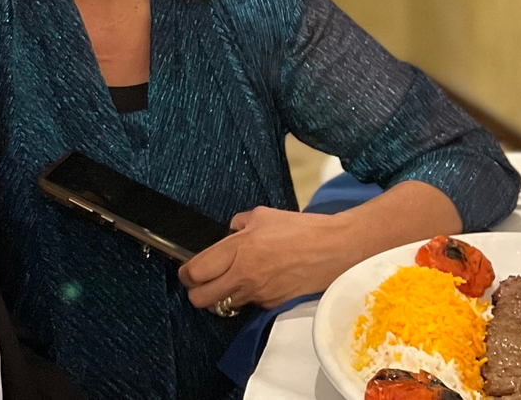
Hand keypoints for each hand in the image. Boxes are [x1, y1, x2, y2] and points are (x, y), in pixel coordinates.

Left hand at [178, 207, 350, 310]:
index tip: (187, 270)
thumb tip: (232, 230)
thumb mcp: (263, 215)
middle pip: (201, 299)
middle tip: (202, 280)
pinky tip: (256, 282)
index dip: (186, 273)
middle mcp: (243, 276)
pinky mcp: (272, 305)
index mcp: (238, 250)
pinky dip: (246, 296)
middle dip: (196, 291)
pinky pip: (249, 304)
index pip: (195, 272)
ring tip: (229, 281)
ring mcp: (257, 293)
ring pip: (223, 306)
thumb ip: (240, 223)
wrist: (334, 250)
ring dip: (220, 296)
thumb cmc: (301, 229)